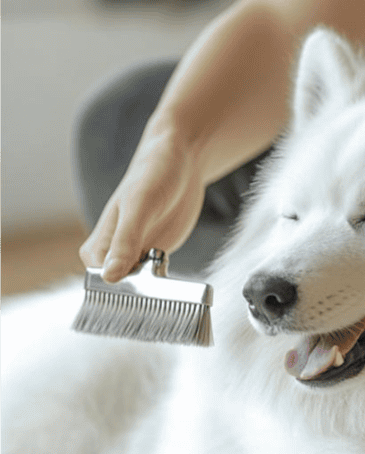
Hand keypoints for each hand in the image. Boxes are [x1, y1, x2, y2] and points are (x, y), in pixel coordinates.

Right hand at [79, 125, 206, 281]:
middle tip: (158, 271)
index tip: (143, 278)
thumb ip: (125, 241)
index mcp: (96, 247)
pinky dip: (165, 285)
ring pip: (141, 289)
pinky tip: (172, 272)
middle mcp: (112, 256)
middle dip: (141, 292)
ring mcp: (134, 258)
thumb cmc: (153, 175)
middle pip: (122, 291)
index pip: (102, 284)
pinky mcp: (154, 257)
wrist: (179, 161)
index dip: (124, 289)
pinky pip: (156, 282)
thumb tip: (109, 277)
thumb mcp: (140, 205)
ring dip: (155, 290)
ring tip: (165, 268)